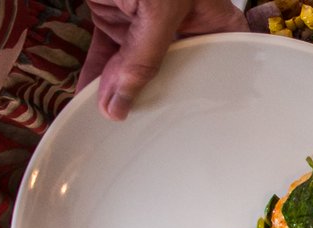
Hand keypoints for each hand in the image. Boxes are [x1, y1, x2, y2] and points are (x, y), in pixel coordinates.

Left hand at [80, 0, 245, 119]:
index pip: (222, 69)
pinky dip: (97, 76)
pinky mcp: (118, 19)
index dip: (210, 101)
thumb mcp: (157, 10)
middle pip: (175, 75)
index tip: (195, 130)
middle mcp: (187, 27)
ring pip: (138, 68)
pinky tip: (90, 99)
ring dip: (120, 92)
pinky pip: (110, 56)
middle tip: (145, 131)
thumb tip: (121, 106)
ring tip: (110, 121)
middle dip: (156, 100)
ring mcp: (150, 24)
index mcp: (216, 22)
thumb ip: (143, 58)